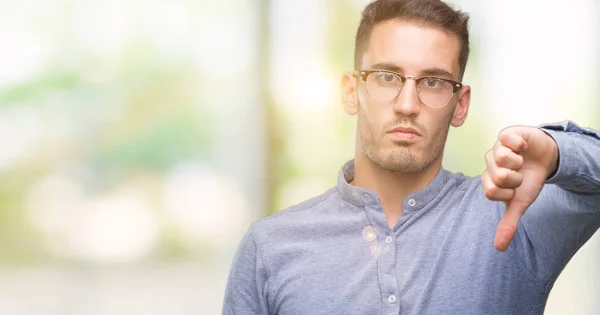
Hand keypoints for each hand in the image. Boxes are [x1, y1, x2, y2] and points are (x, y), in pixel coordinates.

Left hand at [482, 126, 558, 250]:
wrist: (544, 158)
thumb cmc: (529, 179)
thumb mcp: (520, 202)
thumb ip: (508, 222)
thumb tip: (499, 248)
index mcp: (488, 180)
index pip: (489, 192)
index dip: (507, 193)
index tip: (515, 189)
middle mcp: (488, 163)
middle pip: (497, 176)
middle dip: (516, 178)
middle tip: (520, 173)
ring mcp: (496, 147)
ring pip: (503, 159)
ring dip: (519, 163)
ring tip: (521, 160)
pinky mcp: (506, 134)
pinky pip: (507, 139)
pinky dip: (520, 145)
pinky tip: (523, 147)